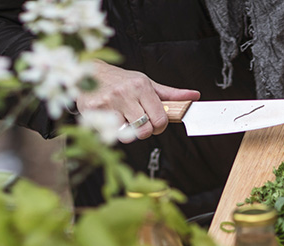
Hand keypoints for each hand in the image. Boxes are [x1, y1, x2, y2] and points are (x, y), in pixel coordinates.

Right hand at [77, 60, 199, 142]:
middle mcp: (125, 93)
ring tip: (123, 118)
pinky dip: (112, 130)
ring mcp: (109, 103)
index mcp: (141, 86)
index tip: (154, 124)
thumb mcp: (147, 83)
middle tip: (138, 122)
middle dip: (144, 131)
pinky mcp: (94, 111)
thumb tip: (194, 96)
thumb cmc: (121, 80)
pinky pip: (111, 133)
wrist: (89, 73)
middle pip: (145, 130)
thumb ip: (170, 94)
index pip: (160, 119)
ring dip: (128, 132)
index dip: (159, 127)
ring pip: (128, 134)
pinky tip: (110, 118)